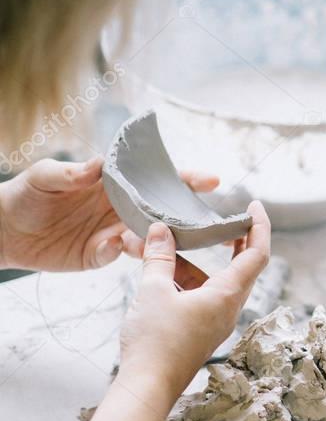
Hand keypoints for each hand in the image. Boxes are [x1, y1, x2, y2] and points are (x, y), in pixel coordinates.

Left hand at [0, 157, 217, 271]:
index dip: (184, 179)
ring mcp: (113, 232)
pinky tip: (112, 244)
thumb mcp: (45, 176)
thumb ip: (72, 172)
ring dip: (158, 238)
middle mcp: (121, 207)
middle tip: (207, 219)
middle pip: (161, 209)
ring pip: (147, 236)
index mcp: (115, 184)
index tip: (210, 180)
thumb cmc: (26, 194)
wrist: (4, 230)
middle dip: (185, 213)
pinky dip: (119, 250)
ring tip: (164, 238)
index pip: (155, 179)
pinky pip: (117, 254)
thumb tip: (98, 165)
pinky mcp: (99, 254)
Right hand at [118, 200, 270, 395]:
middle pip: (242, 266)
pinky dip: (187, 281)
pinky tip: (162, 273)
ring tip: (167, 244)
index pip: (257, 253)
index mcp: (228, 296)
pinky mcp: (201, 331)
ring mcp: (216, 322)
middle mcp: (229, 309)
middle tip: (223, 219)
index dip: (259, 226)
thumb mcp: (153, 291)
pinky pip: (202, 297)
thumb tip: (161, 229)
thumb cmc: (154, 341)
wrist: (146, 388)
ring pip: (216, 282)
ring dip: (197, 262)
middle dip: (232, 240)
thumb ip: (159, 257)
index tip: (254, 206)